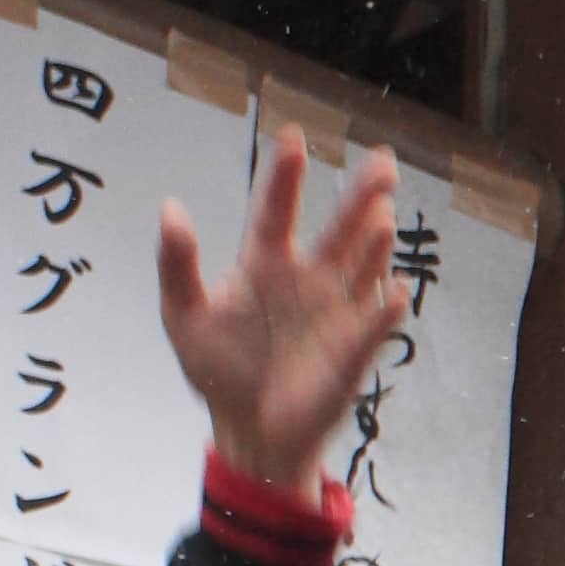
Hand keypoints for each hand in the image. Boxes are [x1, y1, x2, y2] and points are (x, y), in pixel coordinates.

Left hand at [160, 136, 413, 492]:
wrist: (248, 428)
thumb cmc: (217, 368)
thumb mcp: (182, 314)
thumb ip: (176, 264)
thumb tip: (170, 207)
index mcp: (265, 263)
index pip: (276, 211)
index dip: (284, 176)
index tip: (291, 137)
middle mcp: (309, 278)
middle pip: (340, 229)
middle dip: (360, 195)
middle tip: (381, 160)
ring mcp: (337, 311)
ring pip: (364, 267)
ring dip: (375, 243)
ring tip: (381, 215)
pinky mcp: (355, 349)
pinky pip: (375, 324)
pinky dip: (385, 310)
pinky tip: (394, 292)